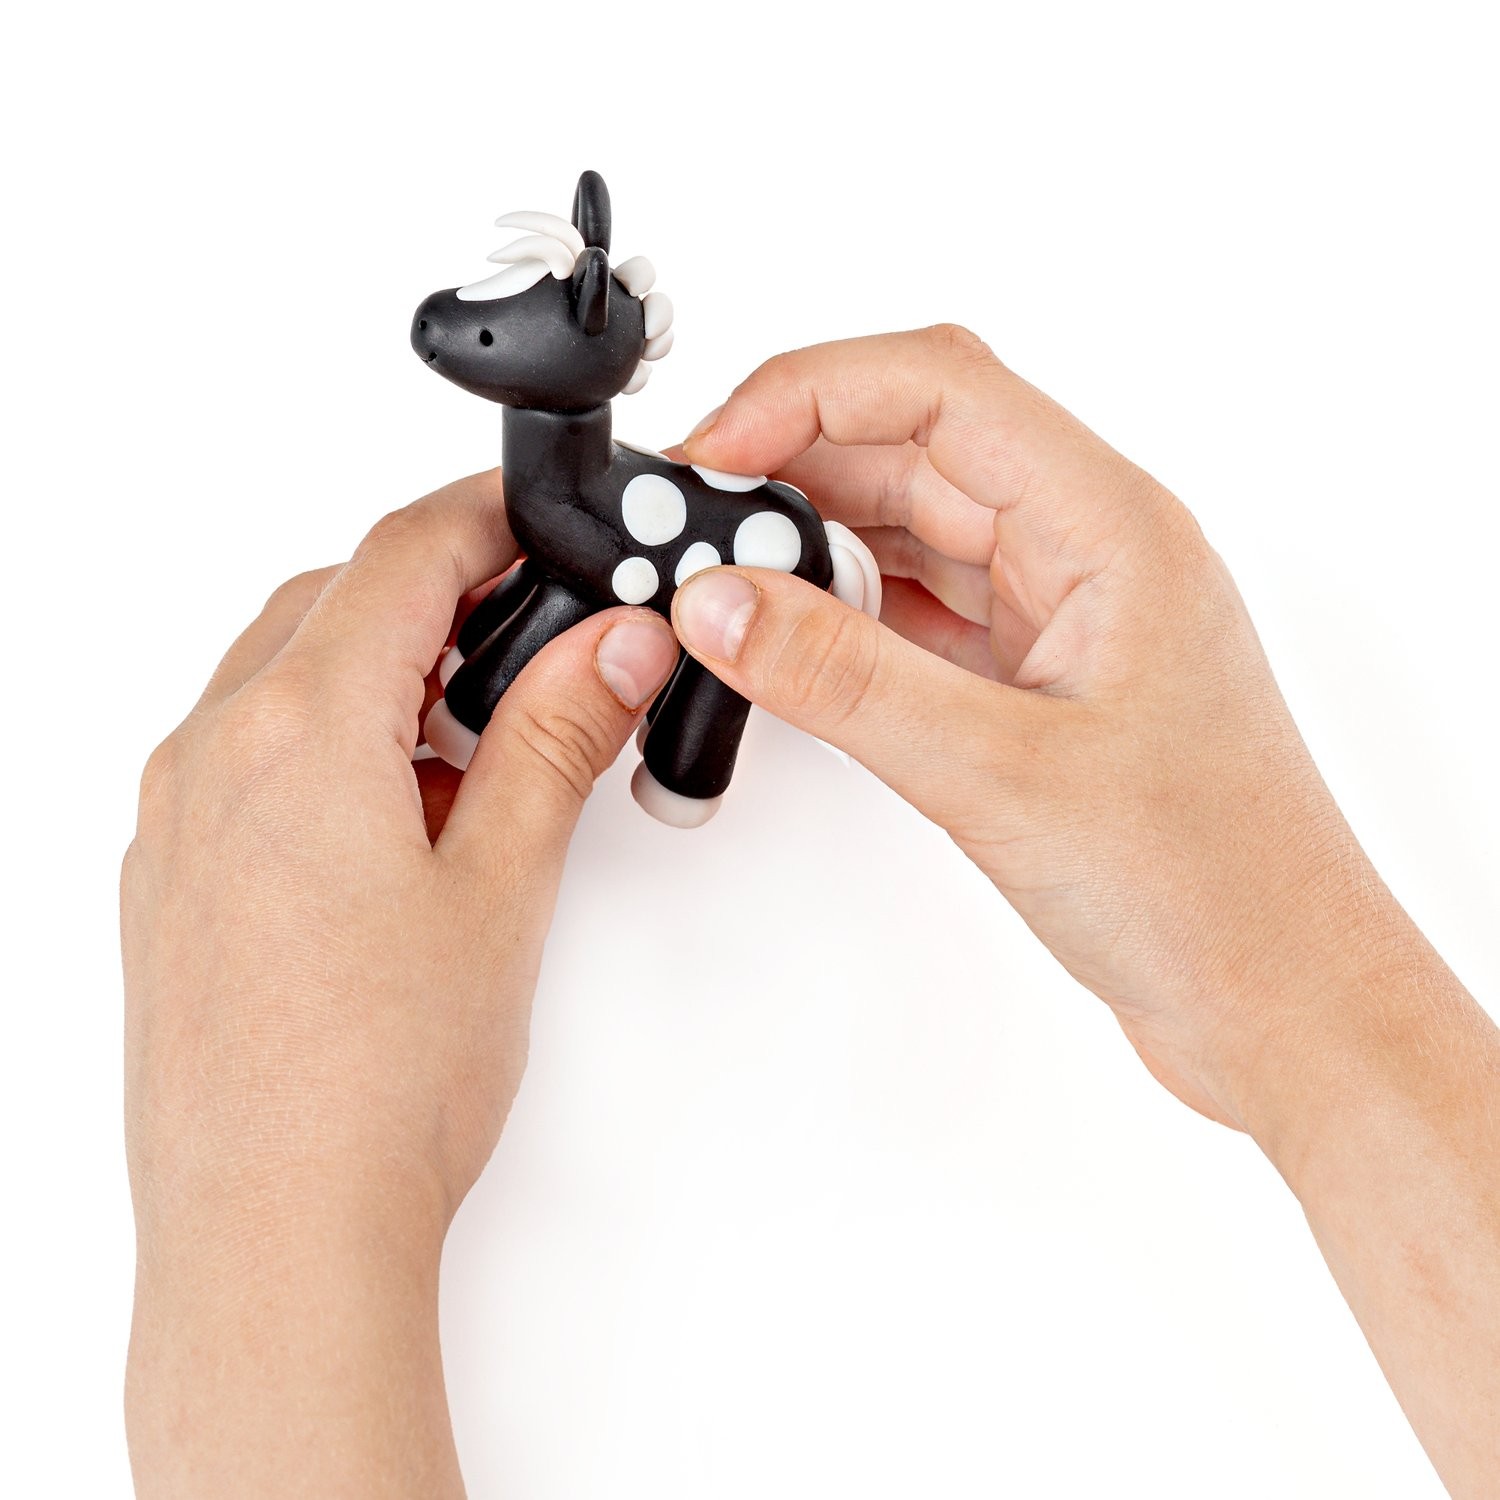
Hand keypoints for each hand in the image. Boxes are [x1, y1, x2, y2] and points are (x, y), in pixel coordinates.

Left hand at [121, 471, 677, 1495]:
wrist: (274, 1234)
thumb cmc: (374, 1084)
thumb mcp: (504, 882)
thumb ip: (557, 736)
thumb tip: (606, 645)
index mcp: (299, 730)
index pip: (403, 554)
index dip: (489, 517)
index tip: (545, 517)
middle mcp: (213, 755)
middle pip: (334, 600)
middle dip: (439, 595)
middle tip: (534, 639)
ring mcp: (175, 819)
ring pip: (280, 674)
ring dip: (378, 670)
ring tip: (474, 750)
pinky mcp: (167, 878)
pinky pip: (241, 751)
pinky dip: (323, 739)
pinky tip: (395, 820)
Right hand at [672, 328, 1499, 1495]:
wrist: (1279, 1000)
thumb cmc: (1211, 887)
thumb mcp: (1001, 772)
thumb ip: (844, 678)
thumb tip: (721, 603)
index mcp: (1112, 526)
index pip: (939, 387)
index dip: (807, 395)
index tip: (711, 452)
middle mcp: (1089, 551)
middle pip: (914, 447)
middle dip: (791, 465)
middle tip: (691, 521)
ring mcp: (1061, 617)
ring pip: (912, 529)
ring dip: (812, 541)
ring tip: (723, 580)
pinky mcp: (1035, 684)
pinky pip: (920, 611)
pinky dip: (845, 614)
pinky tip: (789, 639)